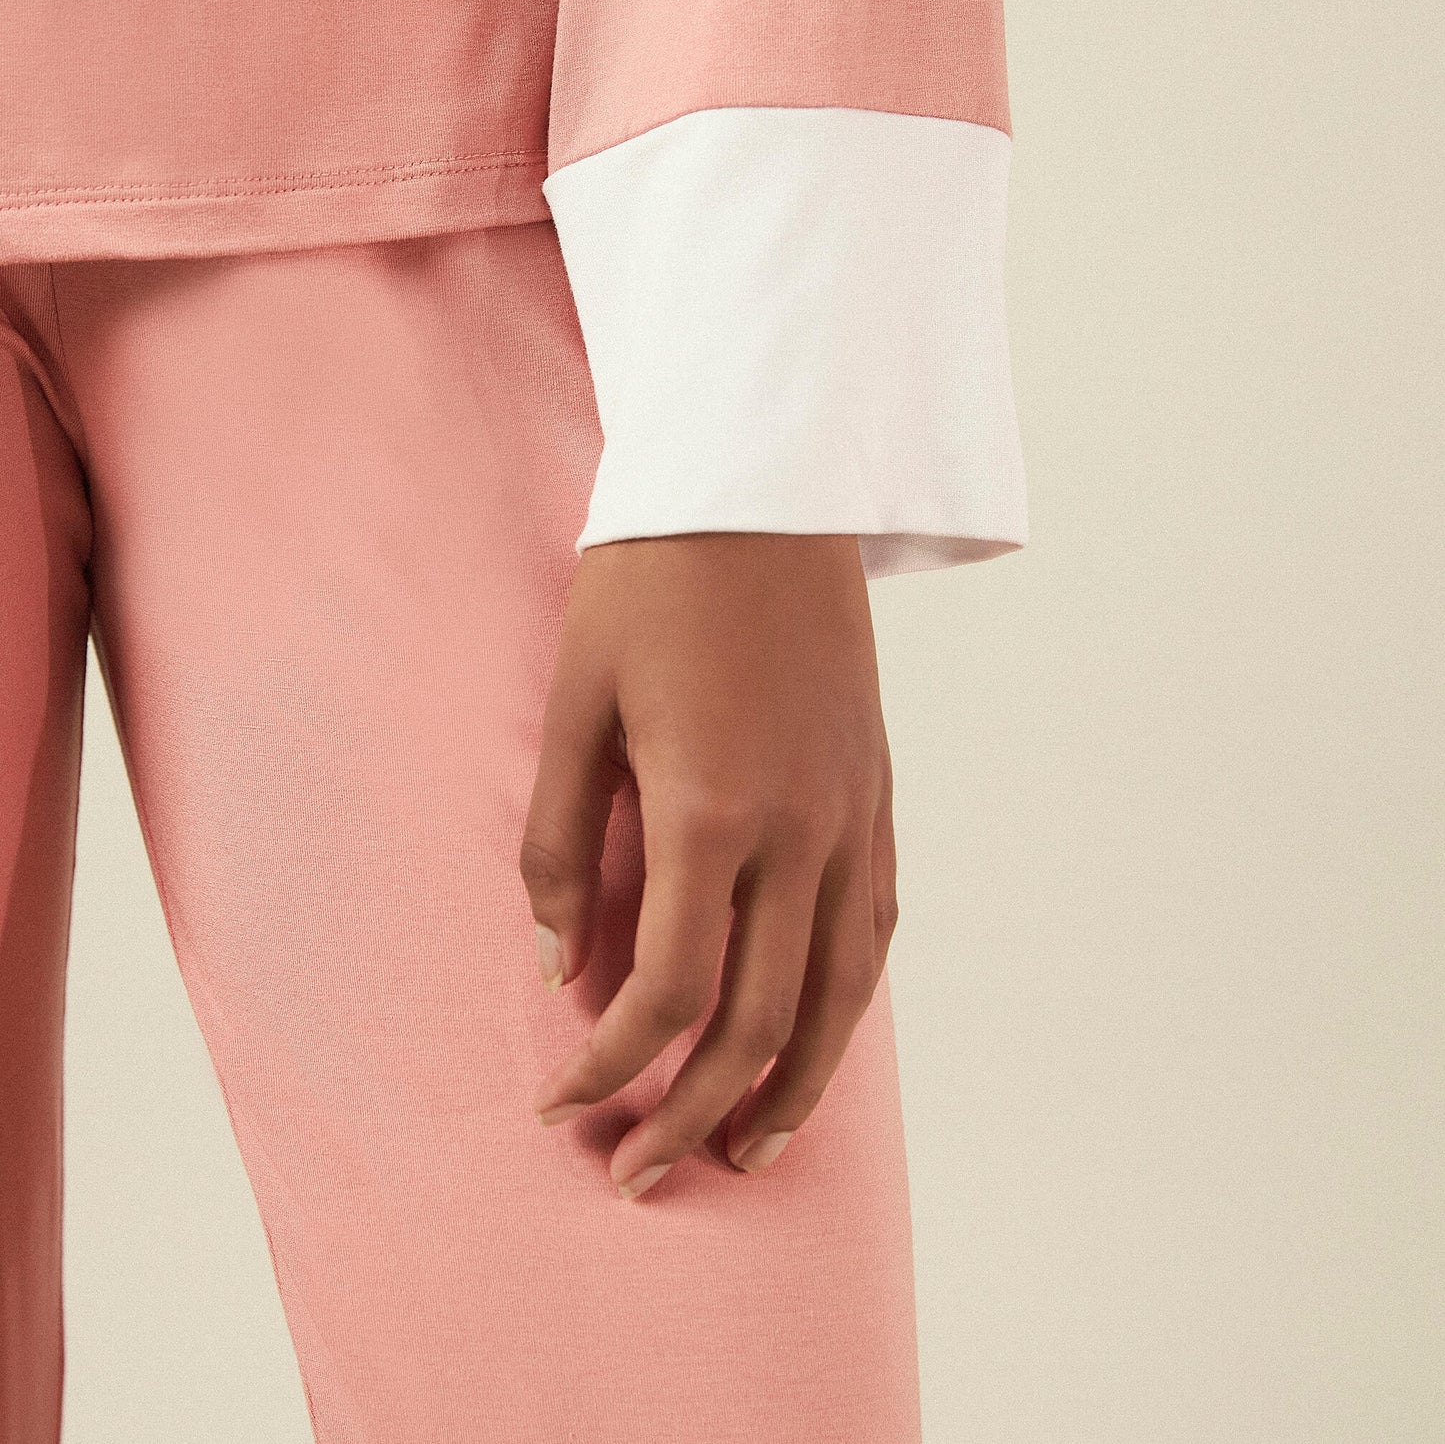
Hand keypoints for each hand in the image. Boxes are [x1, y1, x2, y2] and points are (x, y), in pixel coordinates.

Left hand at [520, 531, 896, 1198]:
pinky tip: (811, 1043)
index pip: (671, 990)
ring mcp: (852, 816)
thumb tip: (562, 962)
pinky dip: (843, 1008)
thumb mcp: (576, 704)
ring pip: (836, 995)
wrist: (763, 492)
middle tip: (634, 1168)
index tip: (561, 1101)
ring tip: (741, 1151)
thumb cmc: (650, 586)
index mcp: (712, 809)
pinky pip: (873, 930)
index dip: (612, 1065)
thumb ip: (564, 844)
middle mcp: (800, 831)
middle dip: (688, 1111)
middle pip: (757, 1020)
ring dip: (789, 1088)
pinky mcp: (877, 794)